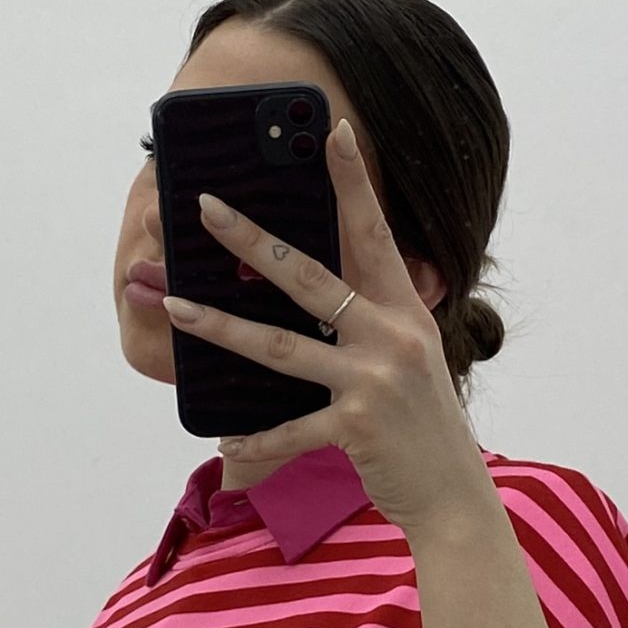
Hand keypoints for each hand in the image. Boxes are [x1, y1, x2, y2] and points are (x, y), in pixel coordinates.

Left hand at [160, 114, 493, 539]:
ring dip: (222, 326)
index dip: (353, 183)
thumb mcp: (413, 359)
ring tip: (175, 304)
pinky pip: (290, 429)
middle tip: (207, 208)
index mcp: (406, 311)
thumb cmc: (423, 427)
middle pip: (308, 276)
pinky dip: (256, 437)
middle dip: (252, 238)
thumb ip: (376, 321)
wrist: (452, 494)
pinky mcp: (356, 427)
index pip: (373, 234)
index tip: (331, 132)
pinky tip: (224, 437)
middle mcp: (392, 336)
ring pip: (281, 346)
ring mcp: (373, 381)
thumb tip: (320, 291)